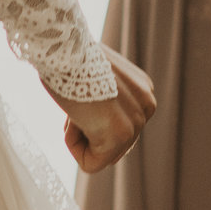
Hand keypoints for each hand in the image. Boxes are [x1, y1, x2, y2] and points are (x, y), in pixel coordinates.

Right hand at [48, 45, 156, 173]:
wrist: (64, 45)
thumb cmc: (69, 57)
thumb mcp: (98, 78)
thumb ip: (107, 100)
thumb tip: (99, 119)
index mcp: (143, 90)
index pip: (118, 128)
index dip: (89, 117)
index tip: (82, 90)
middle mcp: (147, 105)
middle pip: (112, 145)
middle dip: (87, 130)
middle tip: (78, 98)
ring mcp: (137, 121)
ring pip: (100, 155)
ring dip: (78, 136)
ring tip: (76, 105)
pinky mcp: (120, 135)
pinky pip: (91, 164)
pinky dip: (73, 146)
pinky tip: (73, 117)